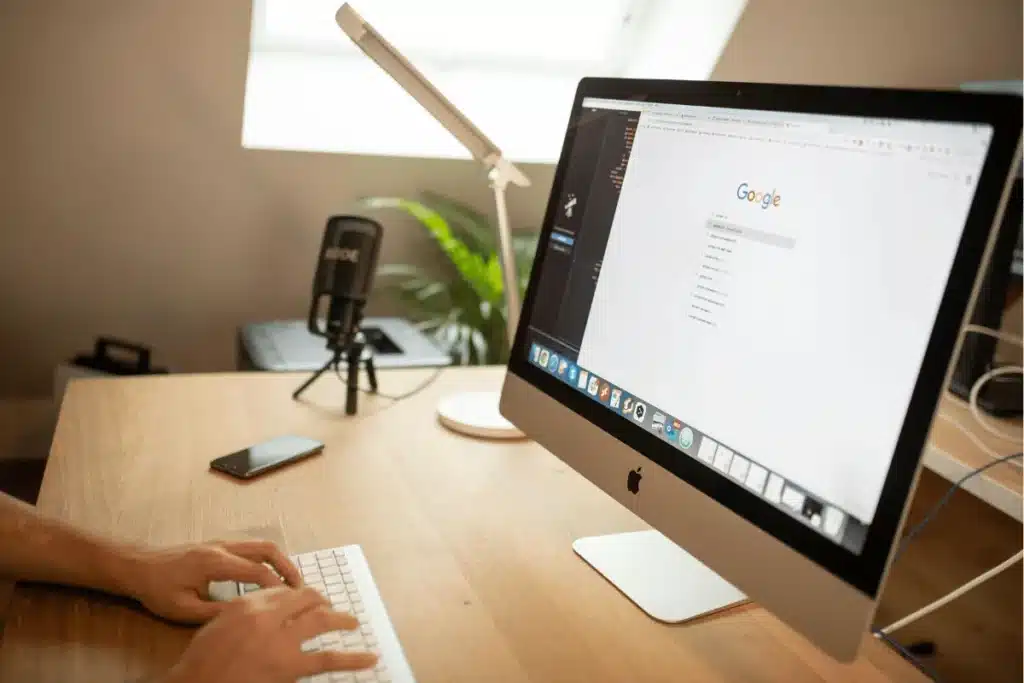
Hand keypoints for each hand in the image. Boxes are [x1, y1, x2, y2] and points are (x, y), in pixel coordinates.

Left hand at [126, 540, 301, 623]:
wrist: (138, 567)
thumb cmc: (158, 589)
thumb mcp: (183, 609)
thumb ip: (216, 612)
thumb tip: (245, 616)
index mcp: (215, 562)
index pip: (258, 571)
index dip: (278, 587)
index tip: (291, 602)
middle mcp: (223, 547)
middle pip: (267, 549)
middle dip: (288, 567)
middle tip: (300, 587)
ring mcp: (222, 543)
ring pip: (261, 545)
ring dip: (280, 561)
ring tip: (290, 582)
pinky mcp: (219, 545)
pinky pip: (252, 547)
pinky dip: (268, 558)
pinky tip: (270, 574)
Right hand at [162, 586, 377, 682]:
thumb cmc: (201, 660)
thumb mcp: (219, 623)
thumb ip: (248, 609)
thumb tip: (275, 605)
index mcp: (248, 604)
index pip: (285, 591)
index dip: (299, 595)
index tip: (306, 601)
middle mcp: (268, 617)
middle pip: (306, 599)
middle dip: (320, 602)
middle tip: (329, 609)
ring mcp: (281, 641)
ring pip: (321, 621)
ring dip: (341, 620)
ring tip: (353, 622)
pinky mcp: (290, 667)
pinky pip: (327, 660)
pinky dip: (352, 659)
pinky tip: (369, 658)